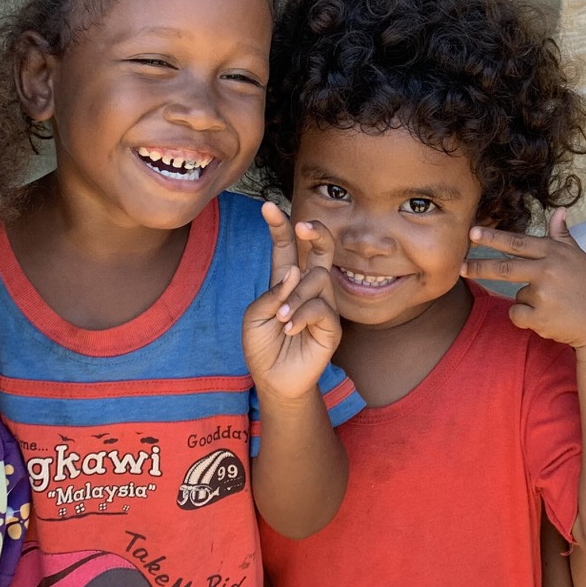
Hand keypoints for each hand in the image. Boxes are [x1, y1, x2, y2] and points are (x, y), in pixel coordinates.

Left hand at [244, 202, 343, 404]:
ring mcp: (323, 305)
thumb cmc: (262, 346)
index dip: (280, 227)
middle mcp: (308, 288)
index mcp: (286, 281)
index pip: (287, 248)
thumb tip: (295, 272)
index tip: (268, 206)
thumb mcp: (254, 316)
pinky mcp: (332, 326)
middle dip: (316, 233)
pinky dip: (302, 315)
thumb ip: (271, 292)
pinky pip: (321, 308)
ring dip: (295, 296)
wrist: (273, 380)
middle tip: (304, 226)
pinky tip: (289, 329)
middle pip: (321, 250)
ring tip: (280, 318)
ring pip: (317, 280)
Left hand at [461, 211, 585, 355]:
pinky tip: (549, 319)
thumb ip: (563, 237)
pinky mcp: (539, 318)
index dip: (493, 237)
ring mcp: (543, 294)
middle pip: (504, 267)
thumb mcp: (581, 258)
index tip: (472, 232)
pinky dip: (526, 319)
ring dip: (528, 301)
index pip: (517, 242)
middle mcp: (548, 270)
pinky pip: (517, 315)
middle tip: (460, 267)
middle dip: (478, 267)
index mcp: (556, 253)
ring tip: (555, 305)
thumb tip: (560, 210)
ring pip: (517, 295)